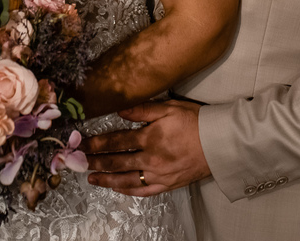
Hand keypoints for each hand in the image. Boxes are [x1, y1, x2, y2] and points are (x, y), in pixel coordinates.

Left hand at [84, 100, 210, 195]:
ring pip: (127, 180)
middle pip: (117, 162)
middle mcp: (151, 159)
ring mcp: (159, 175)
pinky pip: (144, 191)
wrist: (219, 142)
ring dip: (107, 180)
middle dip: (95, 162)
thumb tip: (120, 110)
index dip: (97, 143)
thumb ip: (142, 109)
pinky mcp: (169, 184)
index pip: (116, 141)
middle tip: (79, 162)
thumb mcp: (168, 107)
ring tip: (92, 178)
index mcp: (150, 138)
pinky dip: (128, 191)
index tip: (82, 144)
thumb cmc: (195, 120)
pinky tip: (118, 189)